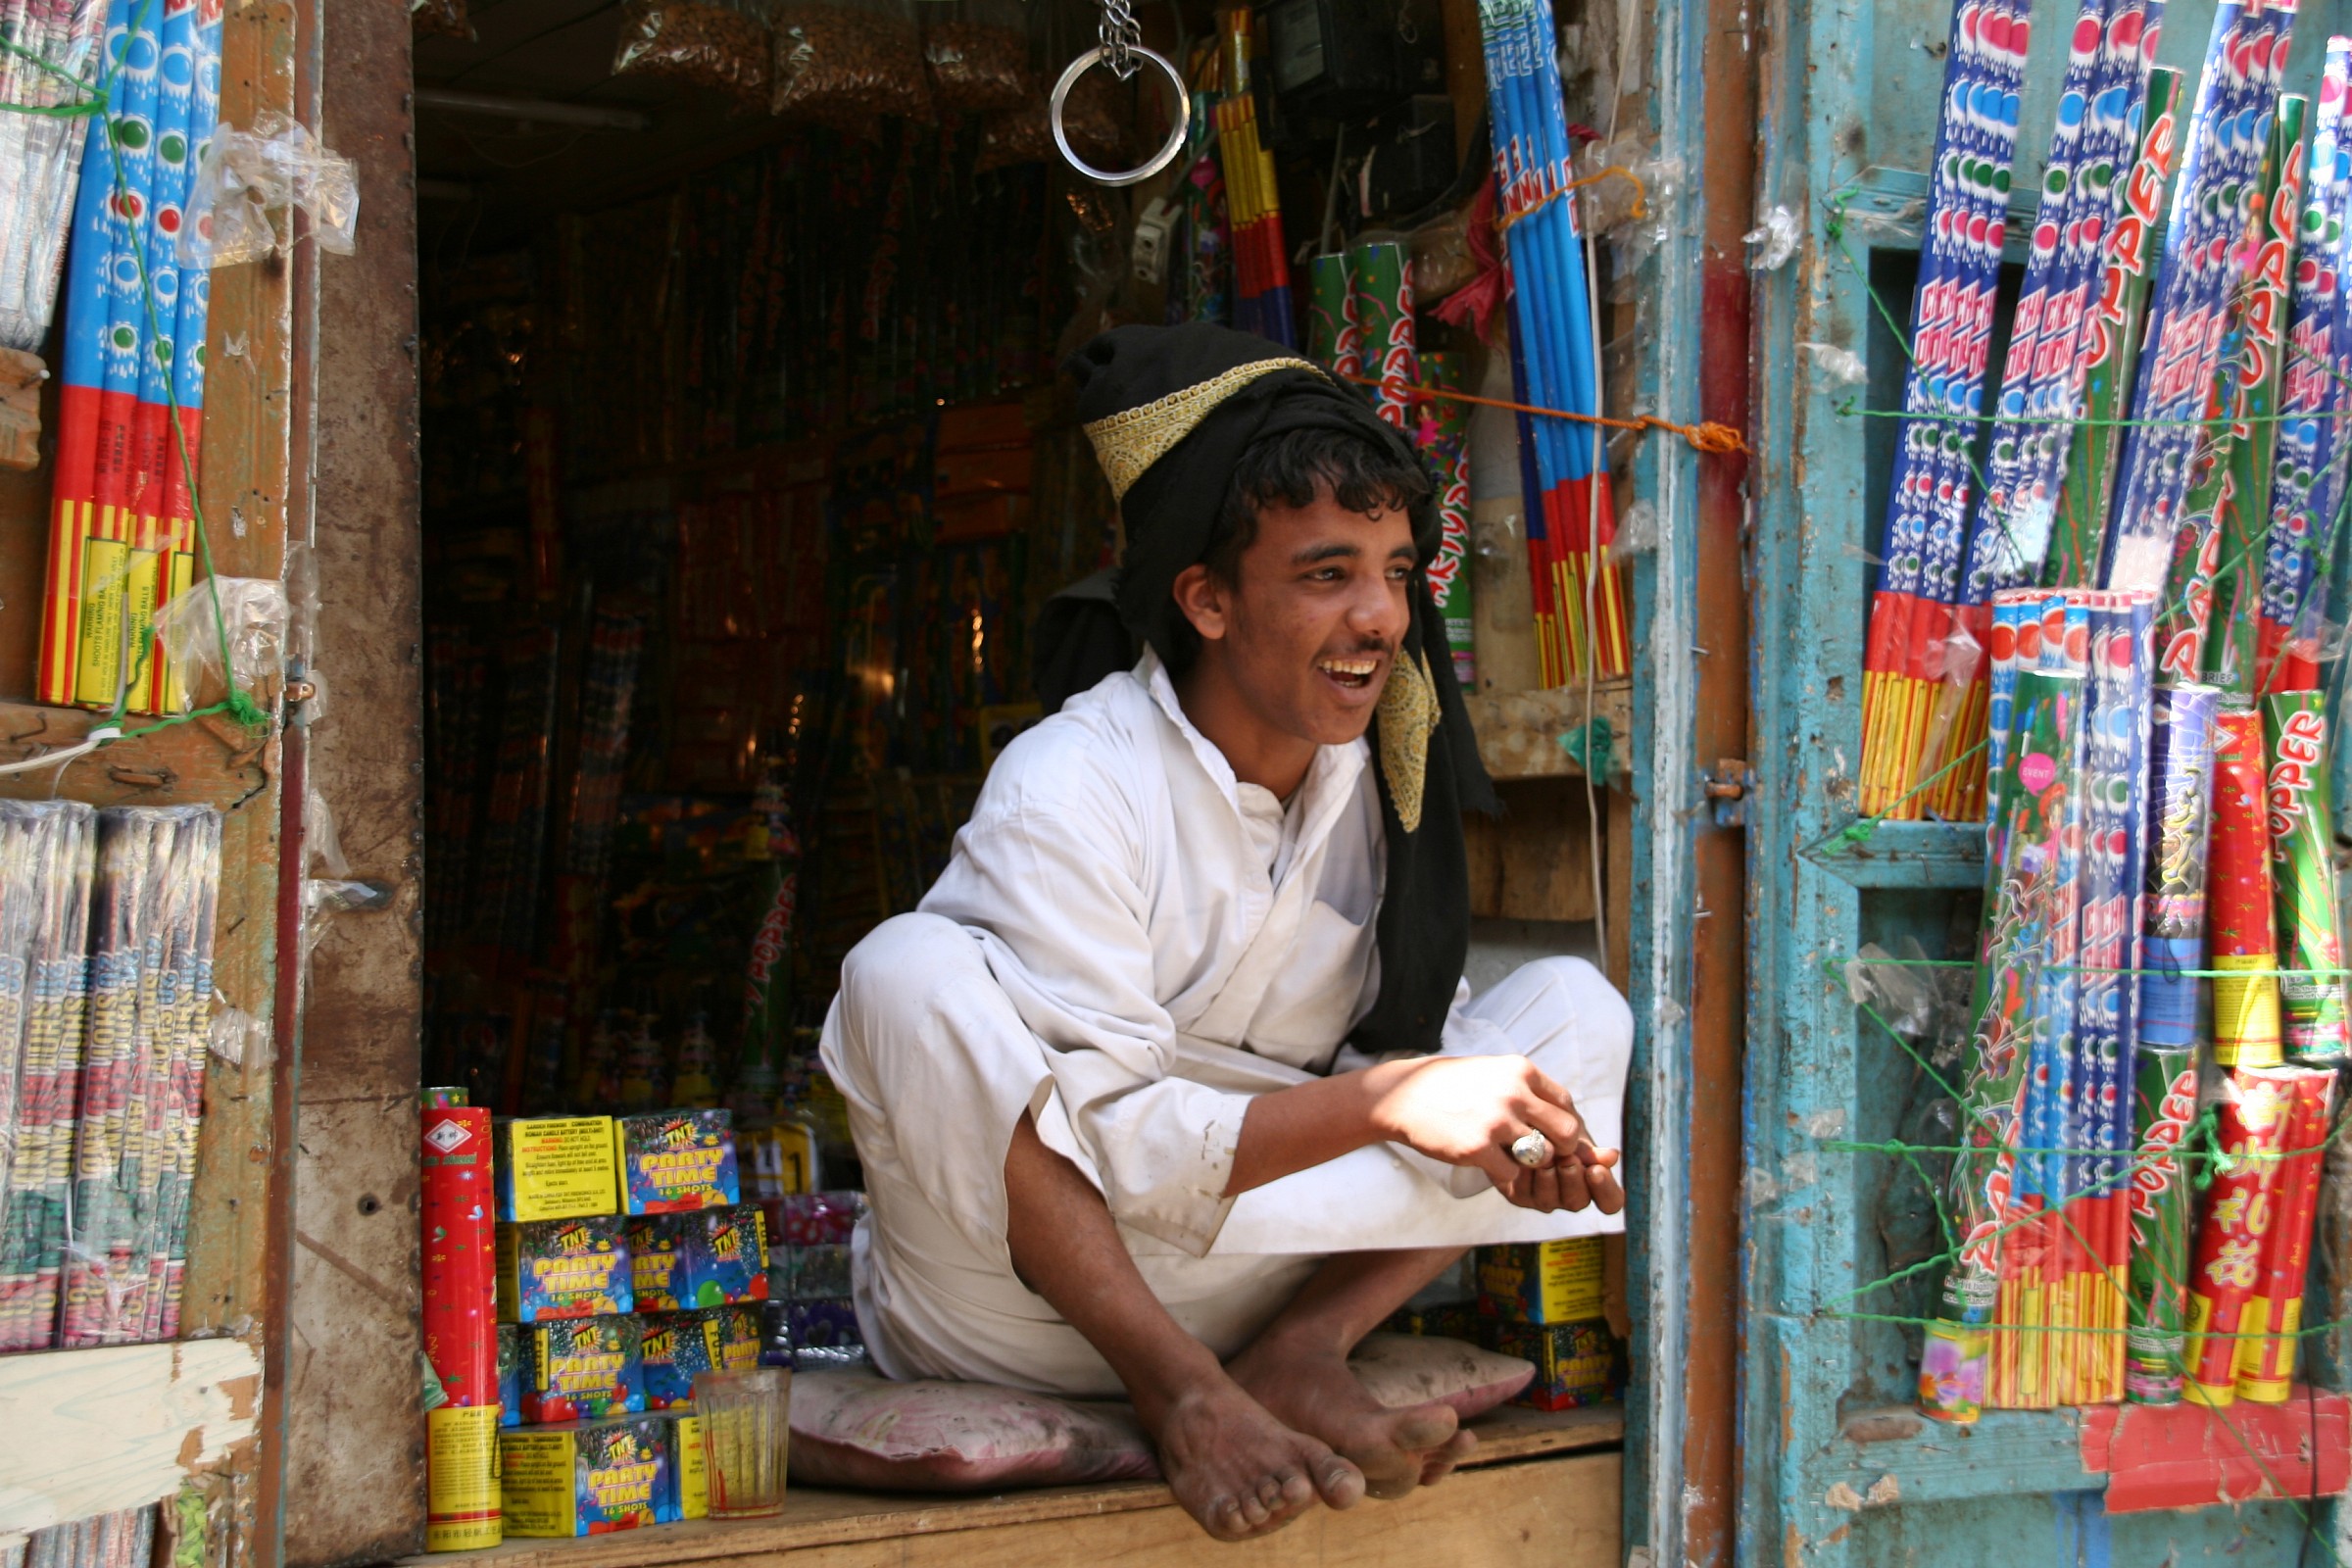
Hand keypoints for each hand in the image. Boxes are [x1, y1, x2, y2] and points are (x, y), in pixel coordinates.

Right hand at [1365, 1055, 1624, 1214]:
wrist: (1402, 1096)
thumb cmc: (1450, 1086)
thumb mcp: (1493, 1072)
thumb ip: (1525, 1089)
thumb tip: (1559, 1113)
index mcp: (1521, 1071)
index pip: (1566, 1103)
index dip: (1566, 1125)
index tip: (1555, 1138)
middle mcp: (1514, 1093)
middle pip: (1567, 1132)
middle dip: (1561, 1149)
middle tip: (1542, 1156)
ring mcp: (1497, 1121)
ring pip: (1544, 1156)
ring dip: (1530, 1164)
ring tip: (1510, 1158)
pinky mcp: (1478, 1147)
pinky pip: (1513, 1173)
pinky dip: (1505, 1175)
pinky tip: (1489, 1165)